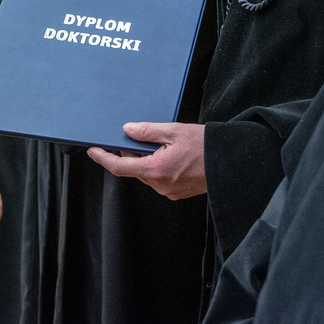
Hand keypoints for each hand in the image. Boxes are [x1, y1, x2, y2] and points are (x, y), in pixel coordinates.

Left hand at [86, 122, 206, 199]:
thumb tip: (127, 130)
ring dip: (148, 159)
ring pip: (147, 173)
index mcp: (155, 170)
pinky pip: (160, 179)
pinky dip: (159, 166)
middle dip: (133, 153)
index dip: (103, 158)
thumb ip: (146, 131)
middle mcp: (160, 185)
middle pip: (134, 168)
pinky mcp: (178, 193)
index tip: (93, 150)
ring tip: (165, 144)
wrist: (231, 162)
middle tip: (141, 136)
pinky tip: (173, 155)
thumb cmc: (205, 146)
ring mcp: (169, 191)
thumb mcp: (173, 131)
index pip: (120, 167)